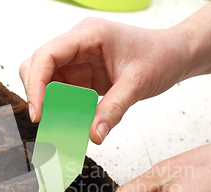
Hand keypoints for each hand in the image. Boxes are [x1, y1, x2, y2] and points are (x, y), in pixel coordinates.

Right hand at [19, 17, 189, 143]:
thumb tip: (93, 136)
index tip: (38, 112)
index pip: (46, 56)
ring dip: (49, 104)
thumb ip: (113, 110)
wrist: (175, 55)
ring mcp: (78, 60)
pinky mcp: (82, 75)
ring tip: (60, 125)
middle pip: (38, 66)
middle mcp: (77, 45)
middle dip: (38, 94)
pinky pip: (62, 93)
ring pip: (46, 81)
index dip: (36, 84)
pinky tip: (72, 121)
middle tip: (47, 121)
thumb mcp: (137, 84)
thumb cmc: (160, 56)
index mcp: (88, 35)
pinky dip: (62, 109)